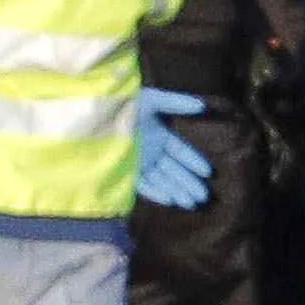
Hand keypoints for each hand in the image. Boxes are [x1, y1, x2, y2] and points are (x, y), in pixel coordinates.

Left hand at [135, 88, 214, 210]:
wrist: (96, 116)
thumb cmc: (123, 104)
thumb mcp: (151, 100)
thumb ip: (175, 103)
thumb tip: (201, 105)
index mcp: (158, 134)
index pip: (180, 151)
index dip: (193, 161)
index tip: (208, 173)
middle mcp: (150, 151)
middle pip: (173, 170)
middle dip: (188, 183)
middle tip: (203, 197)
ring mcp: (137, 163)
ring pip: (160, 180)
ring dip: (176, 191)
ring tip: (191, 204)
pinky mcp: (124, 172)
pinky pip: (142, 185)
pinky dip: (156, 192)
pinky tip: (170, 200)